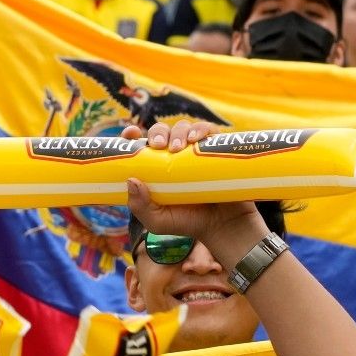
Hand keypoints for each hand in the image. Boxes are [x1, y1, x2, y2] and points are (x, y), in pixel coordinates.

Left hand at [122, 120, 261, 248]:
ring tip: (179, 147)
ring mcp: (197, 152)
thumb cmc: (188, 224)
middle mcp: (176, 156)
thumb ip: (140, 207)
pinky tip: (196, 139)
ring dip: (179, 131)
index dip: (133, 134)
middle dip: (158, 132)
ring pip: (185, 127)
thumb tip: (132, 180)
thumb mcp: (157, 221)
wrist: (224, 227)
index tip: (131, 134)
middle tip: (158, 146)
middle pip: (163, 131)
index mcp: (157, 167)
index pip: (141, 143)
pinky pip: (210, 132)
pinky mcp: (217, 151)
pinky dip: (202, 129)